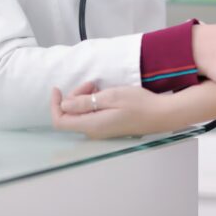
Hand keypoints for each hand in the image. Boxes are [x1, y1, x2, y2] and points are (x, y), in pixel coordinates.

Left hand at [51, 82, 170, 138]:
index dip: (54, 105)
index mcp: (91, 125)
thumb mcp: (111, 96)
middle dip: (74, 97)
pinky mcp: (108, 128)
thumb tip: (64, 104)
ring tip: (98, 86)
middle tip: (91, 83)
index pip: (60, 121)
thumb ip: (85, 102)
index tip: (58, 88)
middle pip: (70, 116)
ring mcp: (101, 132)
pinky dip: (92, 104)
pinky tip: (103, 95)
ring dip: (84, 99)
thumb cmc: (138, 103)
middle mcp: (93, 132)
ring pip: (81, 115)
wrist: (161, 114)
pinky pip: (91, 116)